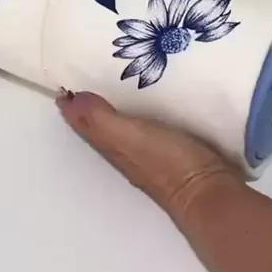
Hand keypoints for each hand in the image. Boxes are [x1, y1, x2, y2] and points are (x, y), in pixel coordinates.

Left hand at [57, 91, 235, 225]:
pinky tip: (145, 106)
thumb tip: (72, 99)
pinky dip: (134, 117)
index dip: (72, 106)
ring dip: (109, 111)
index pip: (85, 123)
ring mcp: (146, 155)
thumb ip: (101, 119)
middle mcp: (123, 151)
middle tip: (81, 79)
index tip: (63, 82)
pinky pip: (142, 130)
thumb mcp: (130, 135)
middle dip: (86, 106)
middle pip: (97, 127)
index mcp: (112, 145)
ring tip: (109, 86)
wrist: (207, 193)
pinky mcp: (168, 153)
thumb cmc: (168, 161)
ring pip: (118, 129)